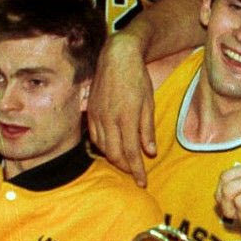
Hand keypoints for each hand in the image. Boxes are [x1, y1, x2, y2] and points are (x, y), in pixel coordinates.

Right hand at [86, 34, 155, 186]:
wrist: (116, 58)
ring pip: (103, 147)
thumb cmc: (137, 79)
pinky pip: (94, 137)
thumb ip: (147, 129)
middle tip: (136, 174)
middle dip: (126, 168)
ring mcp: (97, 116)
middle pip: (115, 154)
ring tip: (126, 164)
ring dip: (115, 159)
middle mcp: (109, 120)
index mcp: (126, 118)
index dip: (137, 170)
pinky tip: (112, 149)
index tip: (143, 182)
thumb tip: (149, 152)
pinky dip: (103, 147)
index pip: (131, 153)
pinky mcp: (90, 112)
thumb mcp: (148, 103)